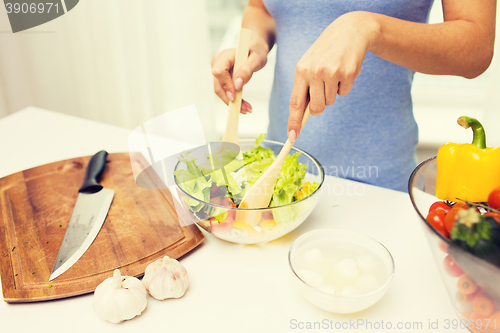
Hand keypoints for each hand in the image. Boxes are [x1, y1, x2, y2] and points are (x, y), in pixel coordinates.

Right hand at [211, 36, 268, 113]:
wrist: (254, 52)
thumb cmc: (256, 53)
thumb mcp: (257, 60)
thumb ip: (247, 70)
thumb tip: (237, 84)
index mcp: (225, 55)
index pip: (219, 71)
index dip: (226, 85)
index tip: (235, 95)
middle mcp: (218, 62)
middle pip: (218, 84)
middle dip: (230, 98)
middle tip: (244, 109)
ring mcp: (218, 70)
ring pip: (220, 90)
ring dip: (232, 102)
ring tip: (246, 109)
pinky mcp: (221, 78)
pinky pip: (224, 91)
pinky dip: (233, 99)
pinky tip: (243, 105)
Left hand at [287, 11, 379, 140]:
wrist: (350, 31)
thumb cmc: (326, 51)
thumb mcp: (309, 64)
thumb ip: (304, 87)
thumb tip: (303, 114)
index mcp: (300, 71)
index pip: (295, 102)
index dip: (294, 121)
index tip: (292, 136)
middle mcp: (314, 72)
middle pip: (316, 108)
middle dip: (320, 106)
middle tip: (323, 90)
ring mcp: (331, 72)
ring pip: (330, 101)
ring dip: (333, 92)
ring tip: (334, 74)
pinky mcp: (347, 73)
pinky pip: (344, 93)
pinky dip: (345, 86)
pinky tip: (344, 70)